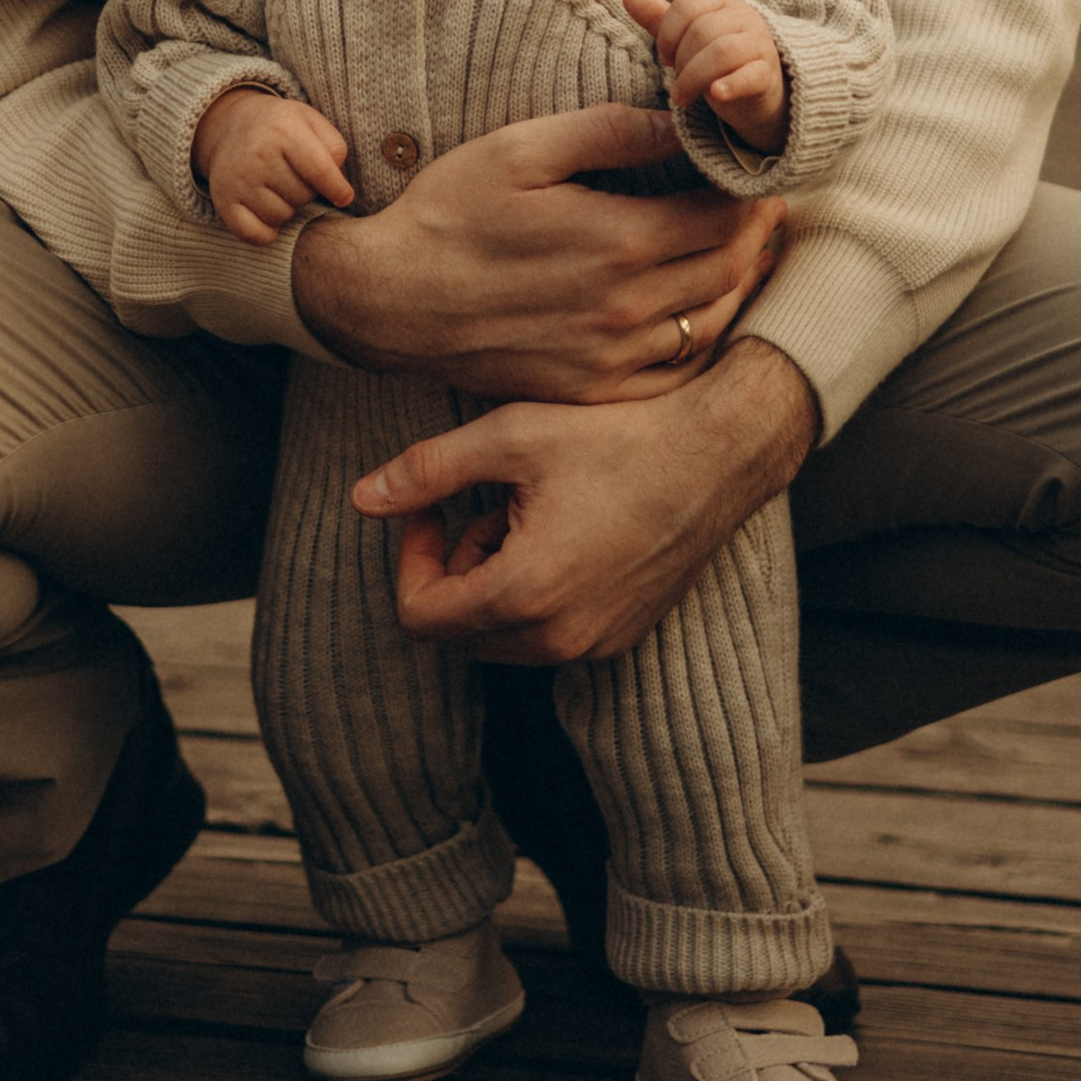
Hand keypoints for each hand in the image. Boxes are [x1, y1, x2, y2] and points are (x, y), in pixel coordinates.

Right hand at [196, 89, 354, 244]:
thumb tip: (337, 187)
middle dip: (306, 191)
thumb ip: (334, 147)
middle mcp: (256, 153)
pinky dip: (266, 232)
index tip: (344, 197)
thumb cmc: (280, 128)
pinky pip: (256, 235)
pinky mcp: (223, 200)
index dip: (338, 190)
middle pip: (303, 196)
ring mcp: (237, 179)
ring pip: (281, 216)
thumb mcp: (310, 121)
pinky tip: (265, 210)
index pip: (320, 172)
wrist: (229, 125)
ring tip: (276, 187)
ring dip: (286, 207)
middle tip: (293, 175)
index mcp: (282, 128)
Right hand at [290, 101, 784, 401]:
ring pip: (713, 324)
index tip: (757, 174)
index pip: (725, 218)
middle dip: (755, 235)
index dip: (751, 193)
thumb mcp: (520, 151)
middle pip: (731, 271)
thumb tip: (679, 123)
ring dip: (739, 285)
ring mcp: (611, 359)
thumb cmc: (448, 215)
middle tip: (762, 208)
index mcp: (617, 242)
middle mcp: (625, 309)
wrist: (387, 303)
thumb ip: (609, 132)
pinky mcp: (591, 391)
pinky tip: (698, 311)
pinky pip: (675, 372)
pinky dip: (702, 339)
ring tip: (743, 253)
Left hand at [351, 337, 820, 661]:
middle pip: (457, 631)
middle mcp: (559, 637)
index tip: (432, 508)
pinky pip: (548, 635)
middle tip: (485, 503)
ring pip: (501, 636)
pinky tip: (565, 531)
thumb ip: (426, 473)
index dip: (411, 558)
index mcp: (525, 593)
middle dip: (454, 570)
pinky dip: (535, 594)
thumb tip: (361, 498)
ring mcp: (595, 645)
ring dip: (492, 582)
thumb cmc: (616, 436)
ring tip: (527, 513)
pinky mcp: (622, 638)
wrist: (720, 453)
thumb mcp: (510, 438)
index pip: (420, 616)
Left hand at [625, 0, 787, 152]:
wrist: (758, 93)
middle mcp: (744, 18)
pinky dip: (729, 85)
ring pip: (721, 52)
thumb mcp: (687, 38)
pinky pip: (749, 75)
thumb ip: (659, 18)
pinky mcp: (767, 75)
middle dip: (681, 60)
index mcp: (722, 3)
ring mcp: (760, 45)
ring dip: (693, 77)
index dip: (667, 34)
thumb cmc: (718, 61)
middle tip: (678, 81)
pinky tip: (715, 94)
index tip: (665, 58)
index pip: (687, 5)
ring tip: (682, 97)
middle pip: (701, 30)